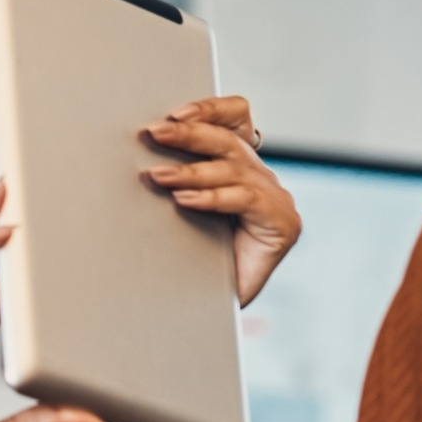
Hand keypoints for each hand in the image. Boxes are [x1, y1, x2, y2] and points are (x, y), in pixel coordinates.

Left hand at [144, 96, 301, 307]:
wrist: (208, 311)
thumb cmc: (192, 261)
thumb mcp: (181, 209)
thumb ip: (175, 179)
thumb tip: (139, 152)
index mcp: (240, 168)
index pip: (236, 121)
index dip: (210, 110)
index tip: (174, 112)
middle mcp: (261, 179)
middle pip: (229, 141)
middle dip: (189, 135)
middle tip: (154, 133)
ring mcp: (276, 200)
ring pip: (233, 170)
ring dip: (190, 171)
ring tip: (158, 176)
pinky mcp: (282, 224)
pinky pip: (245, 200)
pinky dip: (212, 198)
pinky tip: (185, 200)